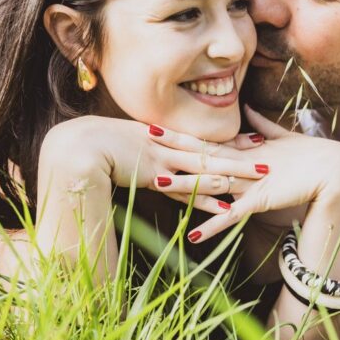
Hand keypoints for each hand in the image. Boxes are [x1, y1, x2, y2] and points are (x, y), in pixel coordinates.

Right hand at [40, 115, 268, 215]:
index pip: (197, 139)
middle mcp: (163, 145)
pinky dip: (207, 196)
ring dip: (232, 173)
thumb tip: (142, 158)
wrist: (74, 147)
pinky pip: (187, 188)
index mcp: (156, 136)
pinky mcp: (153, 176)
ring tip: (258, 177)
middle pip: (208, 150)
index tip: (248, 139)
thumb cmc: (87, 147)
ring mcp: (160, 160)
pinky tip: (226, 203)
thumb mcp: (116, 144)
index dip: (224, 141)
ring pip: (204, 167)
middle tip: (265, 154)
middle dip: (237, 153)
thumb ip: (133, 150)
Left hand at [156, 106, 339, 242]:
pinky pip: (232, 215)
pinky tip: (192, 234)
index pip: (207, 141)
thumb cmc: (313, 156)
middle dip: (172, 147)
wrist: (336, 170)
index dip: (181, 135)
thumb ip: (263, 127)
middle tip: (143, 137)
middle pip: (201, 154)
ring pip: (210, 182)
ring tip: (155, 183)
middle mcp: (243, 163)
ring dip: (183, 184)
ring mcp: (250, 181)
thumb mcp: (283, 140)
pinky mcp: (260, 199)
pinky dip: (212, 226)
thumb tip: (249, 110)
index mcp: (246, 151)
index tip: (156, 126)